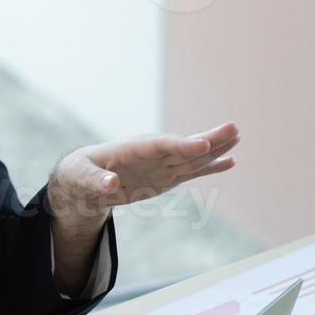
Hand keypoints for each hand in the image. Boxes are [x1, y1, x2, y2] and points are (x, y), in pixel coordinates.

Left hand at [47, 121, 239, 232]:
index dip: (179, 145)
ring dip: (214, 150)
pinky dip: (209, 167)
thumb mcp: (78, 179)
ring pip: (191, 158)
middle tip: (233, 129)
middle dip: (206, 141)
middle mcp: (150, 154)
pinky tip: (230, 161)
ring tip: (237, 138)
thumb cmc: (77, 174)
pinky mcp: (164, 177)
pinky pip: (190, 172)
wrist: (80, 179)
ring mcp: (159, 165)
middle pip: (182, 148)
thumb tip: (111, 185)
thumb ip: (93, 181)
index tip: (201, 145)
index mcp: (129, 150)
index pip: (158, 146)